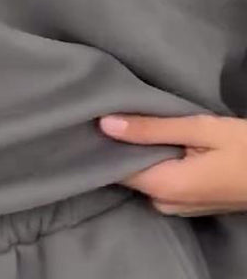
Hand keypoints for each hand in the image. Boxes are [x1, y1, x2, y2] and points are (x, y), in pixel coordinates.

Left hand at [98, 113, 246, 215]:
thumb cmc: (246, 149)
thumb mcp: (200, 129)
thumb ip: (151, 128)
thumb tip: (105, 123)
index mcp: (165, 188)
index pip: (114, 169)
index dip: (100, 145)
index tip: (89, 120)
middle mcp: (166, 204)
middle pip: (126, 172)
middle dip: (118, 144)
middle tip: (109, 112)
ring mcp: (178, 207)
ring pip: (142, 175)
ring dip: (138, 151)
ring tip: (130, 120)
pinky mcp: (188, 202)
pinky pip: (157, 180)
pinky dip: (153, 160)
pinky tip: (153, 139)